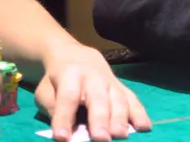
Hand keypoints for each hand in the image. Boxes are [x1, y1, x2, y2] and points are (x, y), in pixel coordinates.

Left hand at [34, 43, 150, 141]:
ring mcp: (111, 82)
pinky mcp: (122, 87)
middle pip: (98, 99)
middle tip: (102, 139)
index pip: (68, 97)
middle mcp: (94, 77)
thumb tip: (66, 130)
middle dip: (100, 120)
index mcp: (70, 75)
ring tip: (121, 136)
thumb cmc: (58, 80)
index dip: (64, 118)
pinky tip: (145, 127)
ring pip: (119, 100)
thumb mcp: (45, 90)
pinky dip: (140, 114)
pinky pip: (133, 100)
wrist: (77, 56)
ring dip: (121, 119)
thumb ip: (53, 108)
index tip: (62, 138)